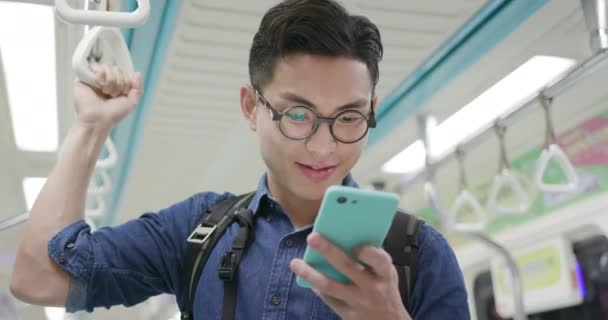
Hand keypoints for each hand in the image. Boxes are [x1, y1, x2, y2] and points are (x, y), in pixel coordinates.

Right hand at [74, 63, 142, 130]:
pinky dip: (101, 75)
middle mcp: (106, 81)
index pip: (125, 73)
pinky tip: (100, 85)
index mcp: (117, 86)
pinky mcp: (84, 77)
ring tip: (106, 92)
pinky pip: (94, 66)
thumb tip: (137, 73)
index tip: (124, 92)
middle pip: (117, 69)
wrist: (99, 119)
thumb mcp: (132, 102)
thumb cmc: (114, 114)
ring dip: (110, 81)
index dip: (127, 81)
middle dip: (119, 82)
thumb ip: (137, 87)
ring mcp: (95, 78)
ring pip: (107, 66)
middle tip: (114, 94)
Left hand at [290, 232, 410, 319]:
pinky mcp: (347, 315)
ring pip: (330, 286)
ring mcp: (358, 302)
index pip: (379, 261)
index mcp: (385, 275)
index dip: (368, 253)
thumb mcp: (387, 275)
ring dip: (310, 273)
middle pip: (347, 267)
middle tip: (312, 237)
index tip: (355, 245)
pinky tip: (306, 277)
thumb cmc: (385, 290)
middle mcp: (372, 288)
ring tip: (295, 263)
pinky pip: (328, 298)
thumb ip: (373, 259)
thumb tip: (348, 235)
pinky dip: (316, 286)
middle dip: (328, 251)